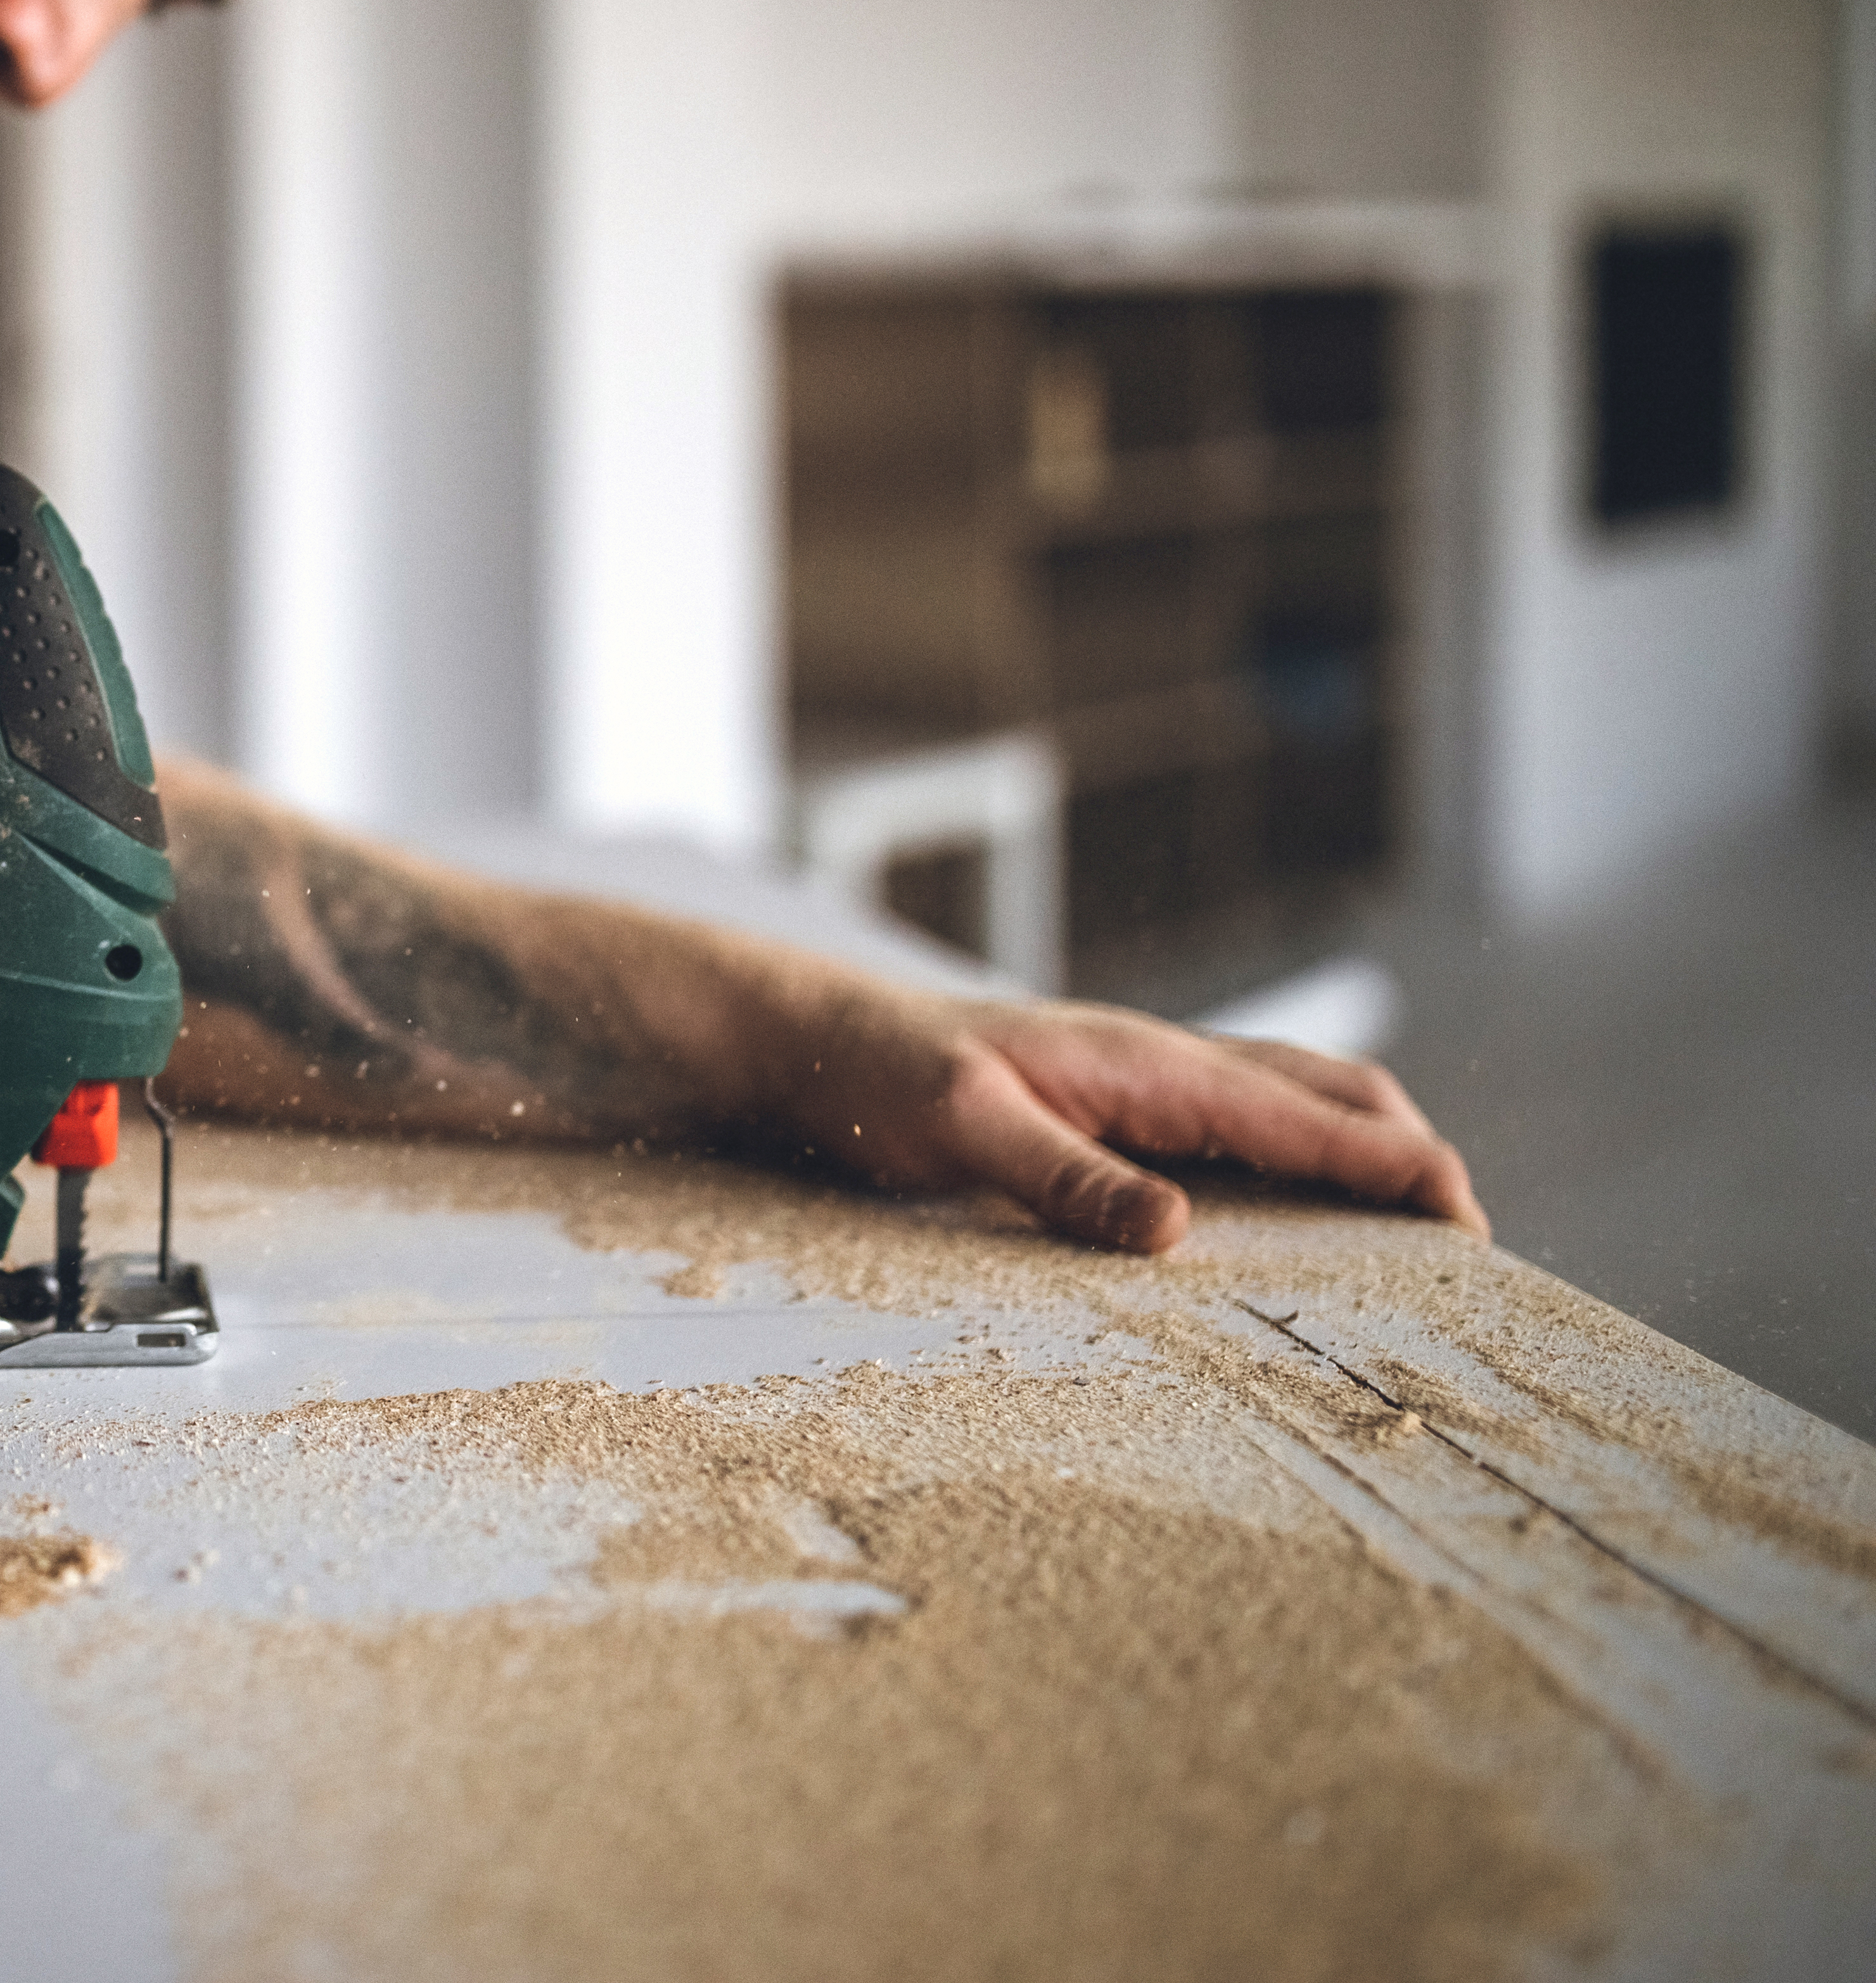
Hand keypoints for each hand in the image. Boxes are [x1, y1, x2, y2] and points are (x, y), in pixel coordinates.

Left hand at [780, 986, 1486, 1253]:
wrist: (818, 1040)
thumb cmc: (881, 1081)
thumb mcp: (964, 1132)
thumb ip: (1064, 1181)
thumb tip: (1175, 1233)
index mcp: (1145, 1065)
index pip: (1305, 1112)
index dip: (1395, 1166)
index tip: (1468, 1221)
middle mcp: (1162, 1064)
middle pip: (1328, 1091)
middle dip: (1407, 1156)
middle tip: (1468, 1247)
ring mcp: (1145, 1082)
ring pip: (1293, 1101)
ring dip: (1363, 1153)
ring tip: (1417, 1237)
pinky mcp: (1121, 1107)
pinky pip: (1240, 1126)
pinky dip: (1302, 1160)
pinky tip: (1301, 1220)